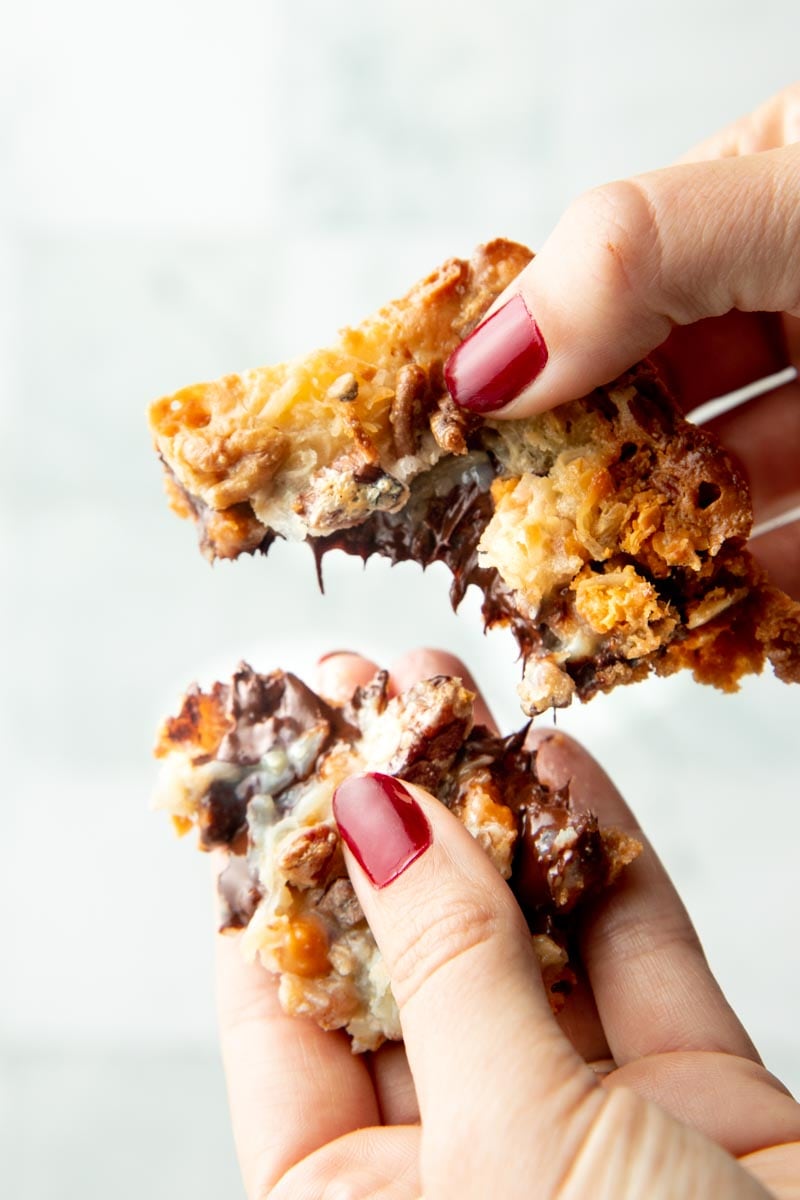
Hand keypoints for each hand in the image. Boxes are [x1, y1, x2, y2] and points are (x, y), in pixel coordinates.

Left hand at [215, 649, 799, 1197]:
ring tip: (448, 693)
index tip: (267, 771)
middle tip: (361, 690)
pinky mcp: (703, 1103)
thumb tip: (373, 819)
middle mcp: (468, 1170)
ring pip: (521, 939)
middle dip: (386, 821)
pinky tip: (558, 760)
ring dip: (491, 812)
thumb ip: (446, 973)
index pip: (285, 1024)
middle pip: (402, 958)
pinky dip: (602, 855)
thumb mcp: (510, 1155)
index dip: (270, 890)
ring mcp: (590, 1128)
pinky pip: (636, 954)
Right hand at [444, 84, 799, 598]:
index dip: (522, 355)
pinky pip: (797, 547)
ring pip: (723, 483)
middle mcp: (780, 295)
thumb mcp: (783, 198)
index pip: (599, 284)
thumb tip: (480, 364)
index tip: (450, 432)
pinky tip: (708, 618)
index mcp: (742, 196)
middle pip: (650, 398)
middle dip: (583, 470)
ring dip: (663, 548)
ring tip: (598, 598)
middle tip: (512, 538)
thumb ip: (630, 259)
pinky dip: (756, 587)